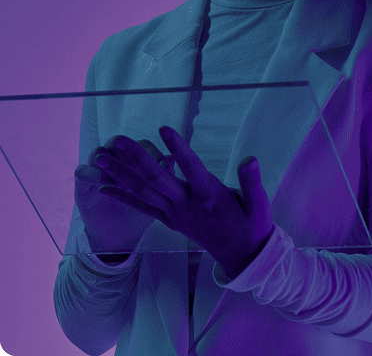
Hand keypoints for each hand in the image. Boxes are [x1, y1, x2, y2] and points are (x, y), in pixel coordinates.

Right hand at [74, 136, 175, 252]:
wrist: (119, 234)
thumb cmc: (142, 209)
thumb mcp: (157, 194)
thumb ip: (164, 177)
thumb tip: (174, 160)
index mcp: (133, 159)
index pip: (143, 145)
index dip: (154, 152)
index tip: (166, 167)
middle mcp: (114, 159)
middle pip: (119, 143)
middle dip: (131, 153)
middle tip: (141, 170)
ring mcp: (96, 170)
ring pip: (99, 153)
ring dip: (112, 165)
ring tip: (123, 181)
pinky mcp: (82, 184)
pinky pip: (82, 172)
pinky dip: (93, 176)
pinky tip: (103, 189)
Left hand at [96, 126, 273, 270]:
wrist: (242, 255)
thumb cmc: (251, 225)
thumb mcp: (259, 204)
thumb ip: (252, 182)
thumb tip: (250, 159)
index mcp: (209, 196)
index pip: (191, 168)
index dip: (178, 148)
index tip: (164, 128)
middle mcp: (186, 204)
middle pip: (156, 178)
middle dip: (134, 158)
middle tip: (116, 140)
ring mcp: (174, 213)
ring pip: (143, 191)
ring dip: (120, 174)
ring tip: (100, 157)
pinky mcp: (169, 220)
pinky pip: (141, 207)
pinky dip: (121, 196)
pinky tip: (103, 188)